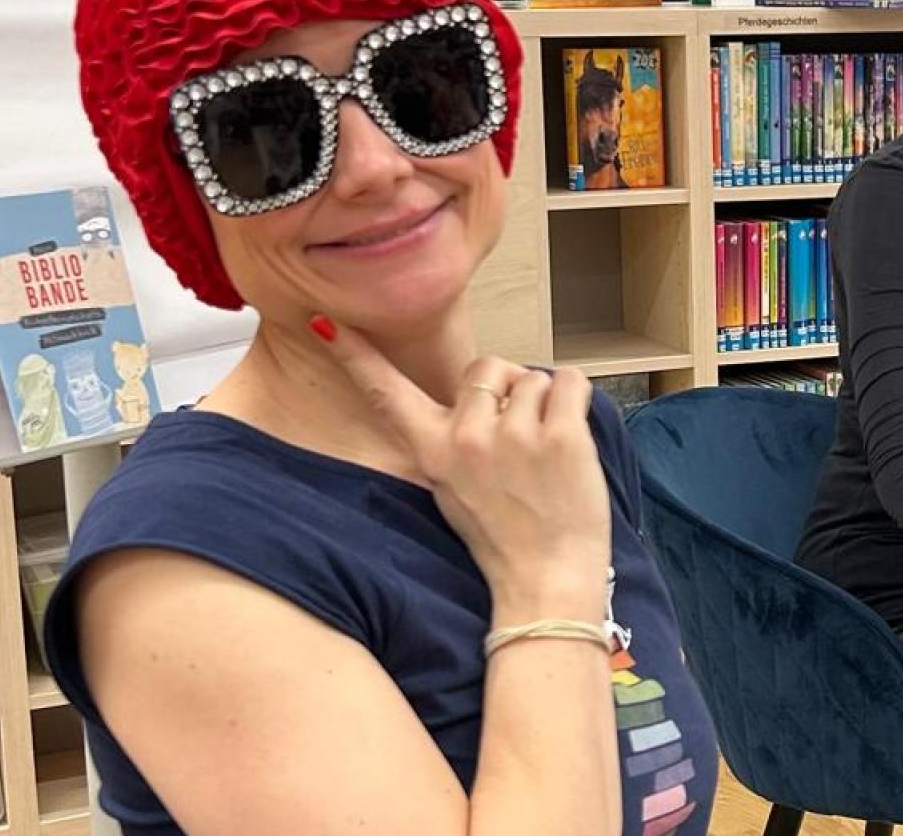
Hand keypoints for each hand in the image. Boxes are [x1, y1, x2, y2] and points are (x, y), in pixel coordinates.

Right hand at [316, 323, 610, 625]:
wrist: (546, 580)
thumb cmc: (503, 536)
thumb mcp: (450, 489)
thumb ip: (447, 441)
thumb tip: (467, 396)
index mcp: (432, 451)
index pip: (387, 393)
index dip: (357, 356)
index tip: (327, 322)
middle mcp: (466, 437)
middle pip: (487, 366)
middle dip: (508, 388)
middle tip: (519, 438)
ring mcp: (514, 436)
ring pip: (532, 375)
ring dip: (546, 401)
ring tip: (546, 449)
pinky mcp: (561, 437)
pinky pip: (569, 381)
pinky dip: (575, 398)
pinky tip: (571, 434)